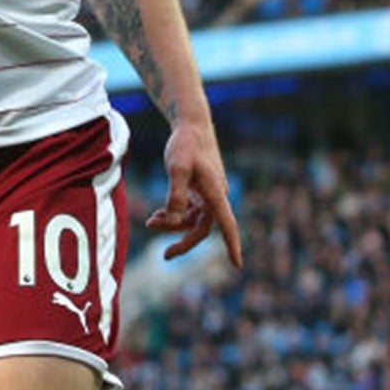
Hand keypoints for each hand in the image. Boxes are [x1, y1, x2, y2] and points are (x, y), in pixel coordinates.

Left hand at [147, 118, 242, 267]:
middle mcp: (215, 197)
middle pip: (202, 229)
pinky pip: (188, 211)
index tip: (238, 265)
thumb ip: (176, 196)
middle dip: (184, 242)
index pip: (227, 225)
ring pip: (192, 220)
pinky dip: (174, 214)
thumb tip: (176, 222)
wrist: (191, 125)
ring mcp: (208, 194)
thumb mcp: (177, 168)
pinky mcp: (200, 190)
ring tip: (151, 222)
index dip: (232, 245)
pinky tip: (158, 215)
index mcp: (215, 193)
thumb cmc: (186, 144)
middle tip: (165, 255)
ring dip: (173, 225)